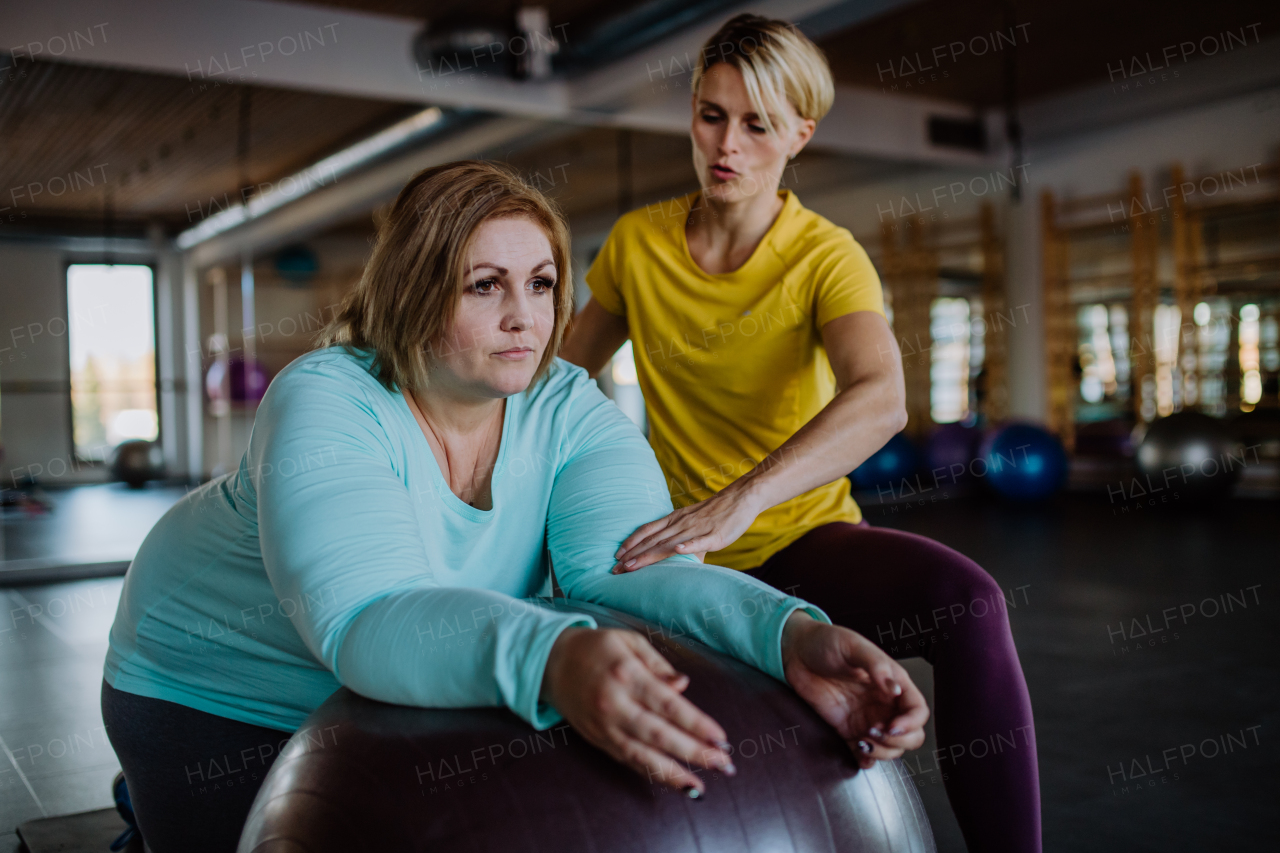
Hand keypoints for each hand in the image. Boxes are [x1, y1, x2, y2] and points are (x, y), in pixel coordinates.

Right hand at [540, 626, 734, 794]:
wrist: (550, 662)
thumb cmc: (597, 647)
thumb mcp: (629, 642)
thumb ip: (658, 665)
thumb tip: (683, 686)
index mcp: (626, 674)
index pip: (667, 704)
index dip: (696, 724)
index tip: (721, 738)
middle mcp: (614, 704)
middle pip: (659, 735)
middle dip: (694, 753)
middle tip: (724, 766)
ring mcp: (604, 726)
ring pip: (641, 756)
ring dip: (673, 774)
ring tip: (700, 787)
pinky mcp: (597, 740)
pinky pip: (627, 761)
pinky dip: (650, 774)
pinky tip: (673, 782)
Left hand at [612, 486, 763, 572]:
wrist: (741, 497)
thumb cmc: (716, 513)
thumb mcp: (692, 522)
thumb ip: (681, 538)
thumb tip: (674, 557)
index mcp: (674, 520)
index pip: (647, 532)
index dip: (630, 544)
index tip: (616, 557)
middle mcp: (680, 524)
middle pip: (652, 541)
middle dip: (632, 556)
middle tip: (615, 570)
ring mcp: (696, 529)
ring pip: (668, 544)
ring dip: (648, 555)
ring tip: (632, 566)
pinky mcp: (714, 535)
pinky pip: (699, 541)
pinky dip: (687, 546)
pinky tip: (677, 551)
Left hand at [781, 613, 928, 769]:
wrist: (796, 652)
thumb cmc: (827, 641)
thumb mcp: (853, 646)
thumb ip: (876, 666)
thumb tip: (896, 689)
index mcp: (893, 682)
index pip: (917, 710)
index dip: (911, 723)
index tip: (891, 726)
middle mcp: (884, 703)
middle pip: (911, 735)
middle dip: (898, 741)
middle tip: (873, 731)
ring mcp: (867, 718)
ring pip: (891, 748)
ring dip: (882, 752)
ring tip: (862, 741)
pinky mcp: (847, 729)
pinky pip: (864, 753)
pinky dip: (866, 760)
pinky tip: (858, 754)